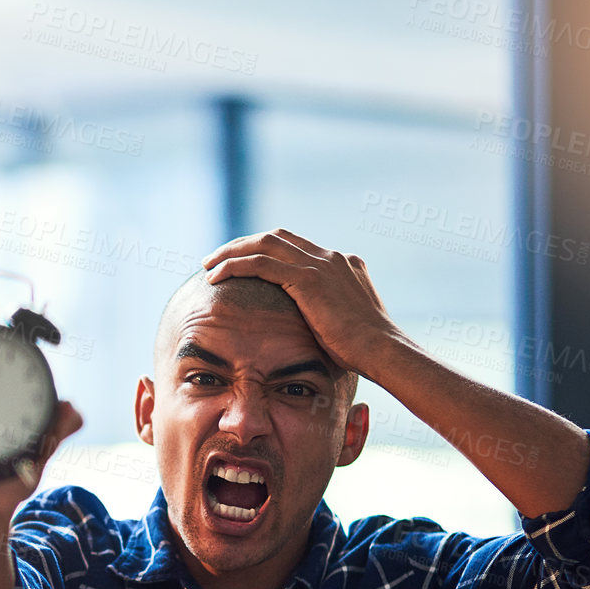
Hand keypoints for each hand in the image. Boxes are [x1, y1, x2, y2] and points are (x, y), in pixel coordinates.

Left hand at [202, 229, 410, 378]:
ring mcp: (321, 264)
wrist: (381, 350)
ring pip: (264, 244)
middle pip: (276, 237)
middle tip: (216, 258)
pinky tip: (216, 277)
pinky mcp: (308, 278)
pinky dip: (235, 265)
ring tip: (208, 265)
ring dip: (232, 252)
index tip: (242, 261)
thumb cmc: (365, 350)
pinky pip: (260, 263)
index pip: (295, 245)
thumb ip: (330, 314)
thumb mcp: (346, 324)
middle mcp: (331, 257)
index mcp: (342, 263)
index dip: (264, 250)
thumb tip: (315, 327)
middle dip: (243, 244)